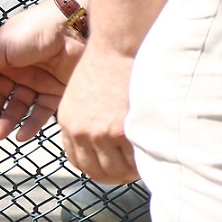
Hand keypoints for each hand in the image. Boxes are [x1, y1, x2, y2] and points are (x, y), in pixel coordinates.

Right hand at [0, 0, 83, 142]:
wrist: (74, 26)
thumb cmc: (35, 29)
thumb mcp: (0, 46)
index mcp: (1, 59)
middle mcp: (18, 72)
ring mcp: (37, 82)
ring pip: (17, 108)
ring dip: (5, 122)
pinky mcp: (56, 91)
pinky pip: (40, 112)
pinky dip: (31, 125)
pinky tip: (21, 135)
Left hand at [56, 47, 139, 183]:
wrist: (120, 45)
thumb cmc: (109, 64)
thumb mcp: (83, 94)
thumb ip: (87, 117)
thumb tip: (101, 139)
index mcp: (67, 123)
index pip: (78, 160)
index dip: (97, 169)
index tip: (112, 170)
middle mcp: (80, 132)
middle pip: (97, 171)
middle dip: (116, 176)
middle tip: (134, 173)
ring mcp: (99, 133)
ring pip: (116, 170)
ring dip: (132, 173)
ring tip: (147, 166)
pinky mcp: (120, 131)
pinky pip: (133, 160)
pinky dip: (143, 163)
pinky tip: (154, 156)